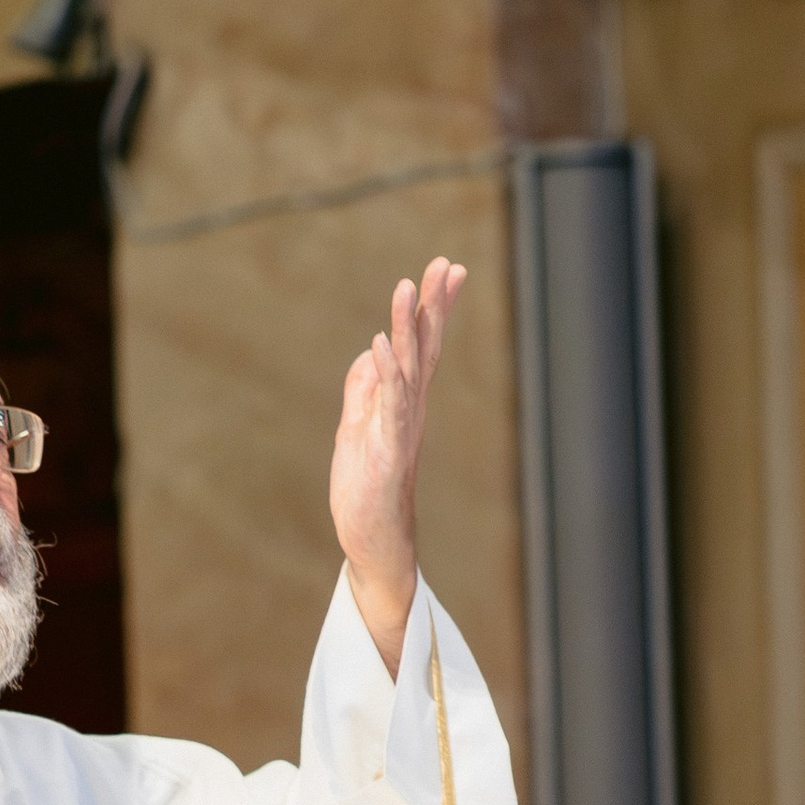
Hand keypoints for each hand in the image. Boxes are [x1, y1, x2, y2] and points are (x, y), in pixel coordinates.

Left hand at [330, 260, 464, 676]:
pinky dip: (386, 373)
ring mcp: (401, 428)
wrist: (372, 541)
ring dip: (409, 327)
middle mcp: (410, 410)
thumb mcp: (356, 428)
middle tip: (447, 263)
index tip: (448, 268)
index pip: (423, 345)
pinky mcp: (387, 450)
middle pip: (426, 347)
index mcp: (404, 402)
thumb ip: (363, 391)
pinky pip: (389, 405)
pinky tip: (381, 343)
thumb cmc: (365, 489)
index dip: (433, 307)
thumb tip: (370, 353)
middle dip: (434, 304)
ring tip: (409, 286)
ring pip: (410, 368)